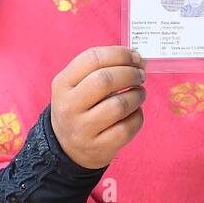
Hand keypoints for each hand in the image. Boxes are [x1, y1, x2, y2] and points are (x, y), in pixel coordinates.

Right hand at [50, 46, 146, 169]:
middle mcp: (69, 106)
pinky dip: (137, 116)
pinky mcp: (99, 146)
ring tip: (139, 93)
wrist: (67, 148)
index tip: (135, 56)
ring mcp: (83, 129)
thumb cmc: (80, 108)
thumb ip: (101, 68)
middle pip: (105, 80)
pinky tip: (135, 112)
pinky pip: (126, 128)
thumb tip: (136, 58)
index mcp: (62, 84)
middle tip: (141, 75)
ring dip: (137, 95)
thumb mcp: (76, 85)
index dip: (120, 54)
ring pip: (118, 105)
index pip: (92, 59)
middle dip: (130, 73)